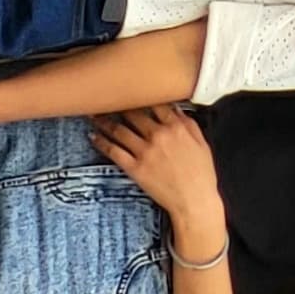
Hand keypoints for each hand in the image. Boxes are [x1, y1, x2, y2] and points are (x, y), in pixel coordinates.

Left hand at [88, 102, 226, 245]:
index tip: (130, 91)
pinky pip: (114, 152)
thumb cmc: (201, 174)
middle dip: (118, 105)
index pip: (154, 103)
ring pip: (120, 130)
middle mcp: (158, 135)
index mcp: (175, 126)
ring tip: (94, 114)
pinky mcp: (135, 169)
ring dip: (104, 121)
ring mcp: (145, 152)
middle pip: (133, 114)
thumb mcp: (201, 142)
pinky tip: (93, 136)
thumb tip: (175, 107)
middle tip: (106, 98)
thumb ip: (187, 122)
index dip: (140, 95)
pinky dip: (102, 142)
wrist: (194, 202)